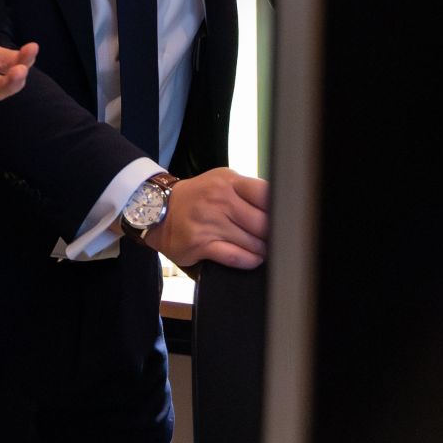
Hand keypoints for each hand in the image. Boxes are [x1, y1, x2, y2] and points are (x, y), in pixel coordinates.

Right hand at [143, 168, 268, 268]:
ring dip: (262, 250)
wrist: (157, 210)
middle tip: (276, 240)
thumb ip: (247, 192)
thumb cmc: (197, 197)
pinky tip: (252, 259)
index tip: (285, 219)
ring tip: (264, 250)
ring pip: (252, 243)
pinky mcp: (201, 244)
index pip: (265, 194)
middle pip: (263, 223)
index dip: (279, 210)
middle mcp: (219, 200)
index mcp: (228, 182)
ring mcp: (210, 222)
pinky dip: (248, 261)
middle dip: (272, 235)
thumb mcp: (221, 182)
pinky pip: (235, 257)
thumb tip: (278, 209)